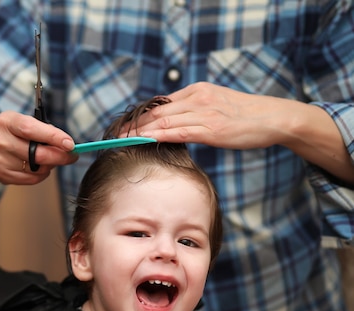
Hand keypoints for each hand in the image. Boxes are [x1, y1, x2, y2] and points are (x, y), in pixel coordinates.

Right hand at [0, 111, 76, 192]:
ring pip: (37, 169)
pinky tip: (39, 166)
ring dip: (50, 165)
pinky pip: (31, 179)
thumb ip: (40, 129)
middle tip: (72, 155)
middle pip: (37, 155)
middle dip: (60, 156)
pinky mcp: (1, 175)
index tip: (70, 144)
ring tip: (50, 158)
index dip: (53, 137)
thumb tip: (66, 144)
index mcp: (6, 122)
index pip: (31, 130)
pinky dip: (41, 174)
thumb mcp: (18, 119)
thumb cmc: (6, 130)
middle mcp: (0, 141)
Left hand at [121, 82, 353, 182]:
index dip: (139, 117)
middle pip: (156, 111)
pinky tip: (146, 141)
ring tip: (122, 141)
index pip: (160, 104)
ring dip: (141, 132)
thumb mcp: (216, 107)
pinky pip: (179, 131)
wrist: (274, 117)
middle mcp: (196, 98)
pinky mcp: (211, 127)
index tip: (123, 127)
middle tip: (114, 135)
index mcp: (196, 92)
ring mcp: (203, 112)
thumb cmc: (245, 117)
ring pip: (164, 121)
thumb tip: (173, 125)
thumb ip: (194, 112)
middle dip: (133, 125)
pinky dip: (160, 136)